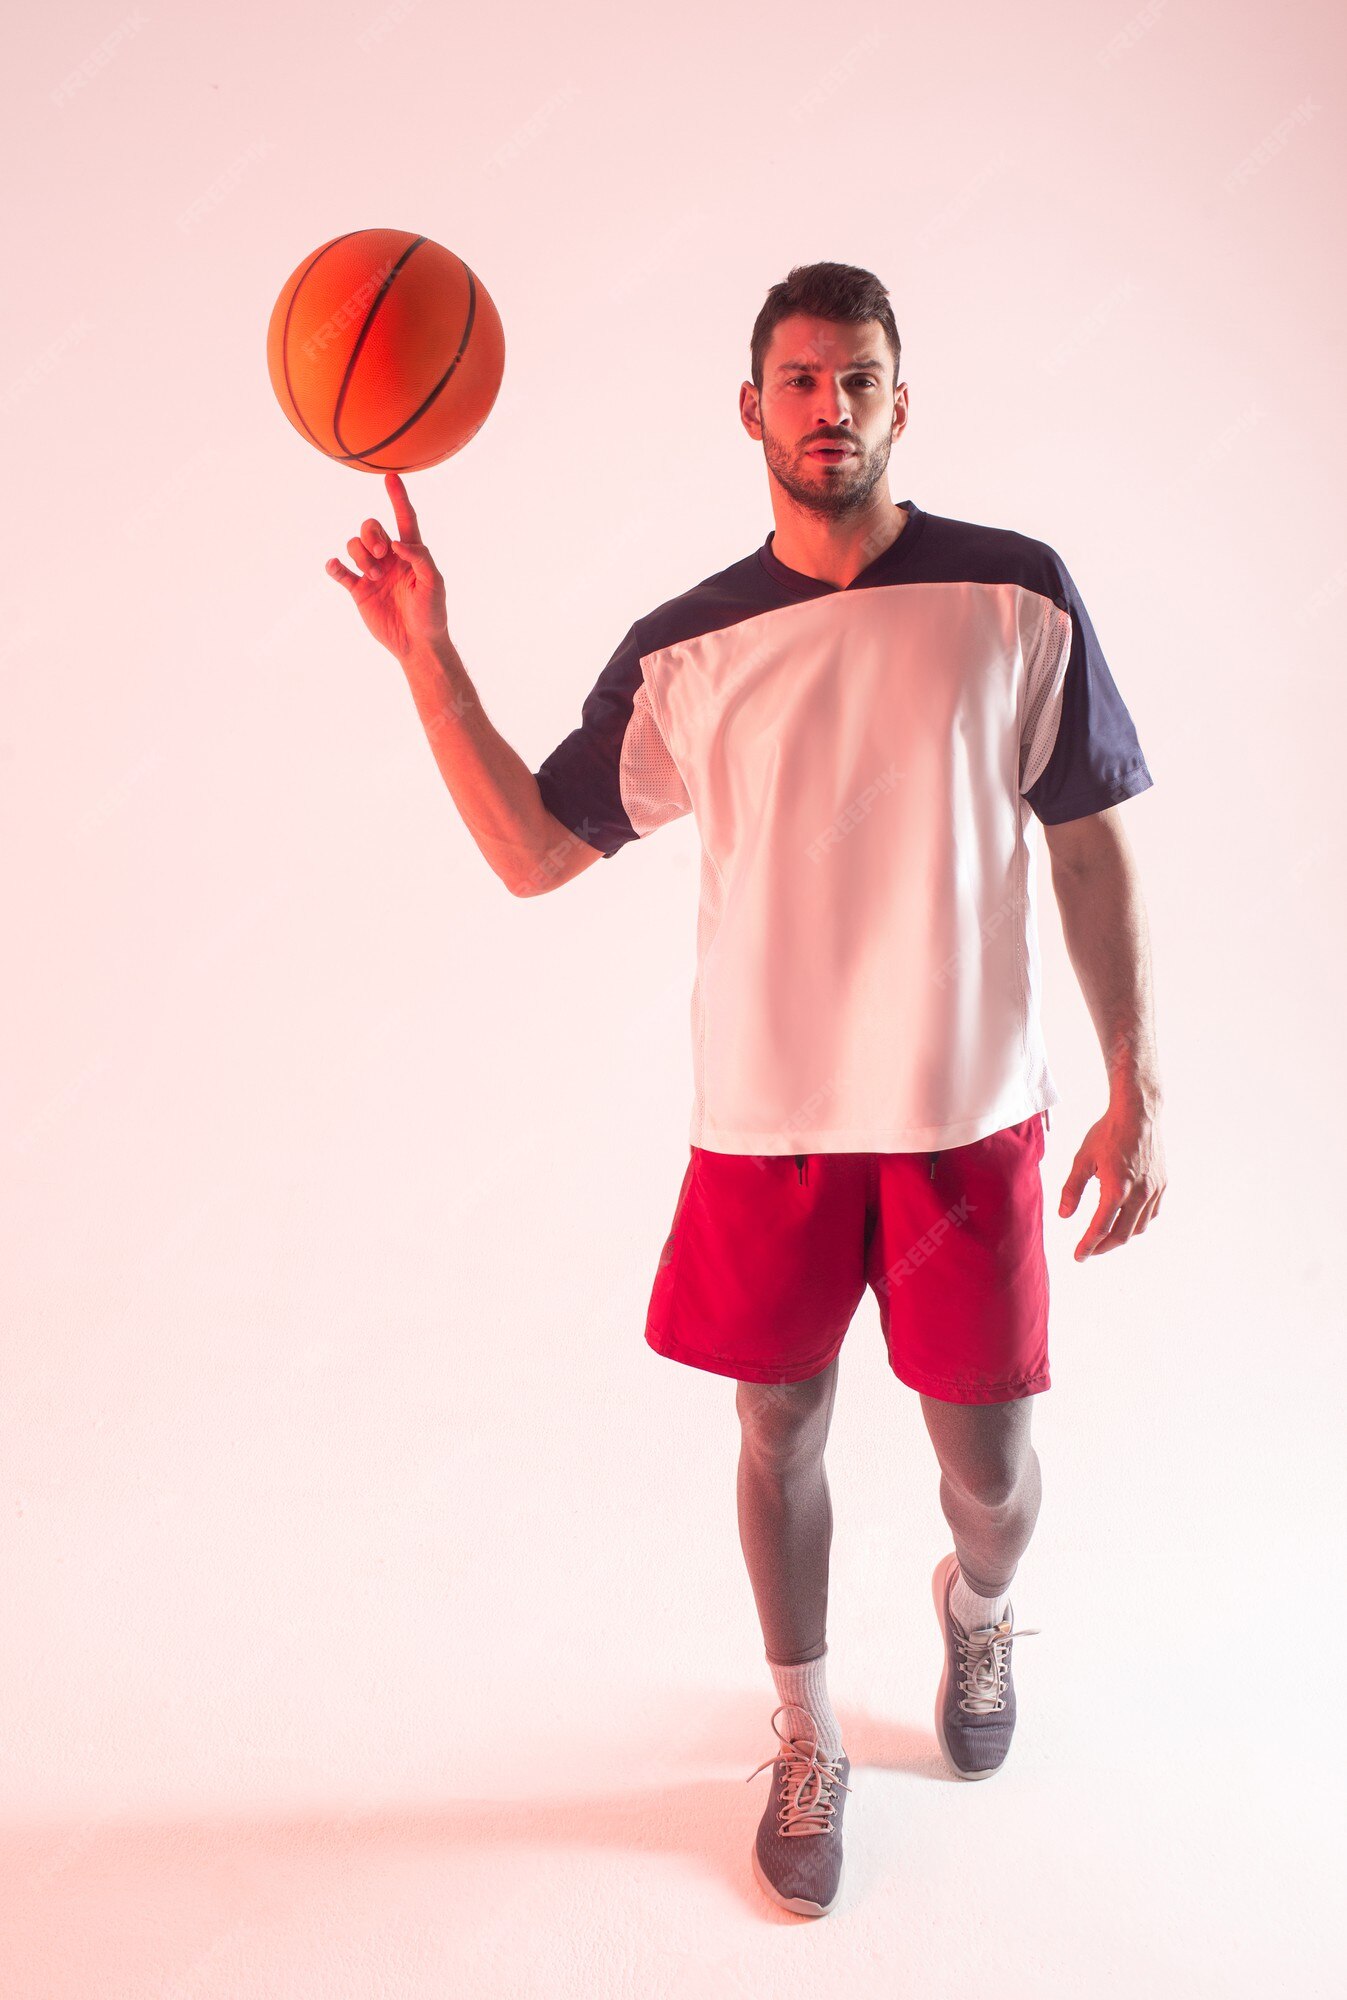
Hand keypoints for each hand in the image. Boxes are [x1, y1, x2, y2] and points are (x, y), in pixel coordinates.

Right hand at [325, 471, 448, 658]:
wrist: (417, 643)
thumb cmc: (432, 613)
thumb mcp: (434, 583)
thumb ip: (420, 558)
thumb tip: (396, 542)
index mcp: (411, 552)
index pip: (404, 518)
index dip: (398, 498)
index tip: (391, 476)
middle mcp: (389, 557)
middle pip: (370, 527)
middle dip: (371, 535)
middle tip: (381, 554)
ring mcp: (372, 572)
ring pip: (354, 545)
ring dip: (360, 556)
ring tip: (374, 577)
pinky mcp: (358, 589)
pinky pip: (339, 570)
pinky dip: (335, 566)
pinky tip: (336, 568)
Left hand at [1057, 1098, 1165, 1259]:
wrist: (1138, 1114)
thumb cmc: (1107, 1133)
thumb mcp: (1082, 1160)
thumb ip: (1071, 1190)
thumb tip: (1064, 1215)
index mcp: (1117, 1188)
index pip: (1101, 1228)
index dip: (1088, 1245)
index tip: (1078, 1256)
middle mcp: (1139, 1193)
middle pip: (1122, 1234)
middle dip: (1103, 1247)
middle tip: (1089, 1251)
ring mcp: (1154, 1190)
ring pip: (1139, 1227)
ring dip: (1121, 1238)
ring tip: (1104, 1239)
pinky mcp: (1162, 1184)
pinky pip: (1151, 1214)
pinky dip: (1137, 1224)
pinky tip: (1126, 1222)